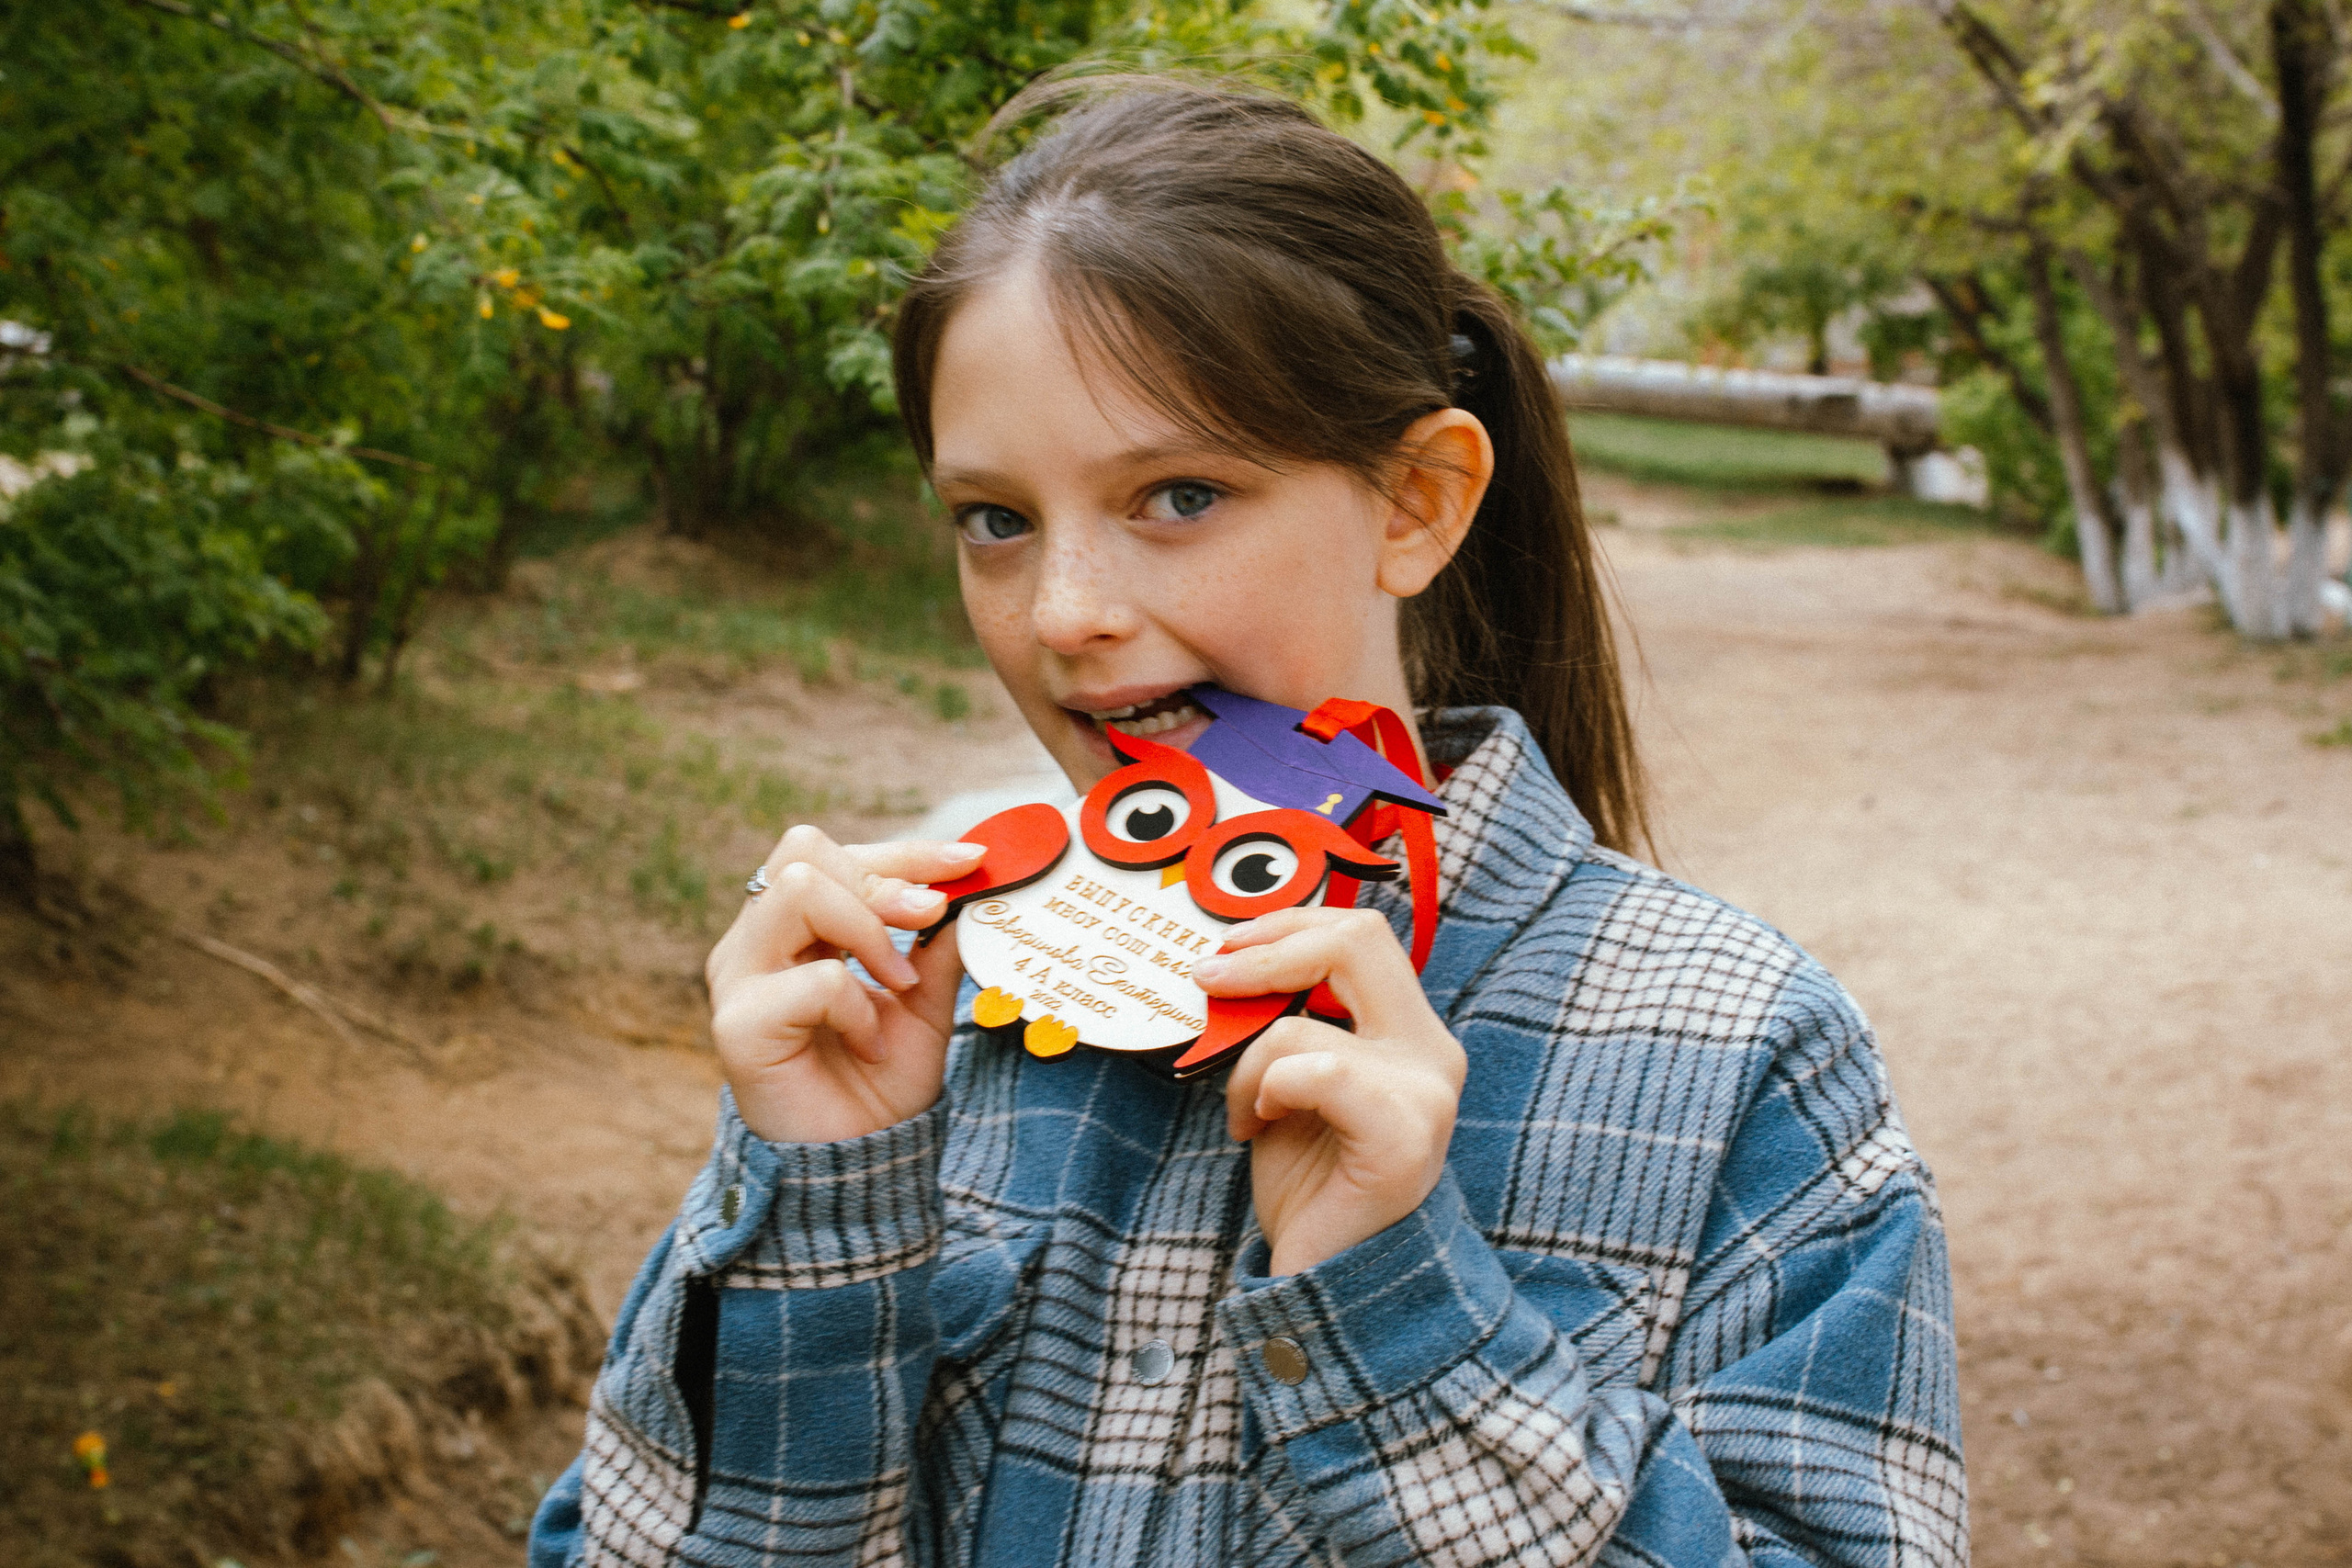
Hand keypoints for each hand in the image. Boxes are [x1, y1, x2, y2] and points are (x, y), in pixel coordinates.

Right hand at [705, 825, 983, 1143]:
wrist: (856, 1165)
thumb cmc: (880, 1080)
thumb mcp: (924, 1000)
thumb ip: (938, 943)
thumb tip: (979, 883)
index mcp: (791, 928)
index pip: (831, 853)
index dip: (904, 850)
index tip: (972, 860)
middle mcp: (754, 943)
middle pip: (804, 852)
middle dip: (883, 877)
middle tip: (930, 917)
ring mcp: (738, 980)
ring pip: (798, 891)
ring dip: (869, 931)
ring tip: (899, 986)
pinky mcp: (740, 1025)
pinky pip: (817, 979)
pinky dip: (861, 1007)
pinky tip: (870, 1045)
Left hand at [1193, 908, 1465, 1275]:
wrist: (1329, 1277)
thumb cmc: (1308, 1181)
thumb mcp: (1287, 1080)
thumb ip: (1284, 1018)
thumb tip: (1228, 959)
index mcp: (1410, 1032)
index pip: (1360, 933)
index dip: (1287, 924)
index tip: (1226, 950)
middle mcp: (1432, 1051)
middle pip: (1358, 938)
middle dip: (1267, 950)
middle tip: (1210, 979)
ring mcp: (1426, 1092)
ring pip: (1305, 1021)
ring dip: (1247, 1063)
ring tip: (1246, 1110)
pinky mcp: (1403, 1135)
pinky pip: (1313, 1071)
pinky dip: (1266, 1090)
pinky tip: (1258, 1127)